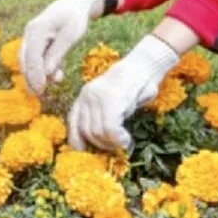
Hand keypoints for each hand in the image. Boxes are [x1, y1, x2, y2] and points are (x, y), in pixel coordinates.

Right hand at [20, 0, 104, 94]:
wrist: (76, 5)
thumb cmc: (74, 18)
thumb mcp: (70, 36)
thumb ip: (57, 54)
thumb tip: (46, 74)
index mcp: (36, 29)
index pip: (31, 56)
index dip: (34, 75)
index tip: (39, 90)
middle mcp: (30, 34)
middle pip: (26, 60)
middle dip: (31, 78)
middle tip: (39, 94)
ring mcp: (32, 38)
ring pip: (29, 60)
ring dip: (38, 74)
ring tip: (50, 86)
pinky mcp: (37, 42)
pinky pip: (37, 58)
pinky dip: (44, 68)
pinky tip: (57, 75)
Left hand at [67, 34, 179, 150]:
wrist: (145, 65)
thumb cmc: (132, 87)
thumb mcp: (112, 102)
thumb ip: (102, 117)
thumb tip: (101, 144)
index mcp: (84, 96)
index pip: (72, 124)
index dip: (78, 142)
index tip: (90, 152)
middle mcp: (86, 96)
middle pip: (85, 132)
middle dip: (101, 145)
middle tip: (116, 146)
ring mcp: (98, 98)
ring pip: (97, 133)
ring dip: (112, 144)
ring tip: (123, 141)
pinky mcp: (111, 101)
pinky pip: (109, 130)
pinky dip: (119, 140)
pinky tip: (126, 139)